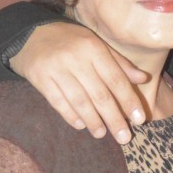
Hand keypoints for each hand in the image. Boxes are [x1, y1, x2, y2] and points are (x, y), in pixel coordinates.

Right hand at [11, 22, 150, 141]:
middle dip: (114, 118)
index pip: (115, 79)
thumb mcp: (96, 44)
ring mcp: (56, 69)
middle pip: (99, 94)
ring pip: (79, 101)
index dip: (129, 100)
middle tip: (124, 137)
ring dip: (93, 121)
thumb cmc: (70, 41)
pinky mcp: (40, 79)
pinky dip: (70, 115)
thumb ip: (119, 63)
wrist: (30, 34)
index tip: (140, 119)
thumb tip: (143, 79)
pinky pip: (58, 102)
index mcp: (93, 48)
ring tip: (102, 134)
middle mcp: (76, 58)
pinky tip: (81, 125)